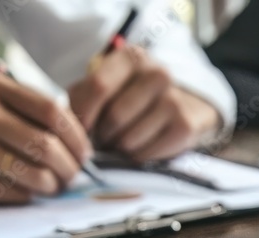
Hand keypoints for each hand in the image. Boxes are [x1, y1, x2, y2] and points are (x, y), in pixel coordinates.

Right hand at [0, 69, 90, 202]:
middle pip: (47, 144)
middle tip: (72, 176)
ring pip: (34, 173)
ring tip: (53, 186)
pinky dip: (28, 196)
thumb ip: (22, 109)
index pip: (51, 110)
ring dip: (53, 186)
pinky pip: (13, 193)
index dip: (77, 136)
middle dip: (69, 166)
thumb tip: (78, 141)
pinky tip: (27, 192)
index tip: (83, 152)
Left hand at [69, 46, 219, 161]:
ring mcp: (174, 99)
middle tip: (104, 138)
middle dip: (103, 135)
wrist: (181, 106)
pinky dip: (137, 157)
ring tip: (122, 142)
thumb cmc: (131, 97)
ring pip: (130, 139)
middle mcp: (157, 73)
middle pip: (115, 116)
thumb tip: (72, 127)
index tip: (78, 130)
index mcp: (132, 58)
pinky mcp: (185, 126)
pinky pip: (148, 153)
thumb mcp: (104, 86)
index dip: (83, 115)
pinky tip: (140, 148)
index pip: (99, 86)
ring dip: (120, 148)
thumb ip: (83, 99)